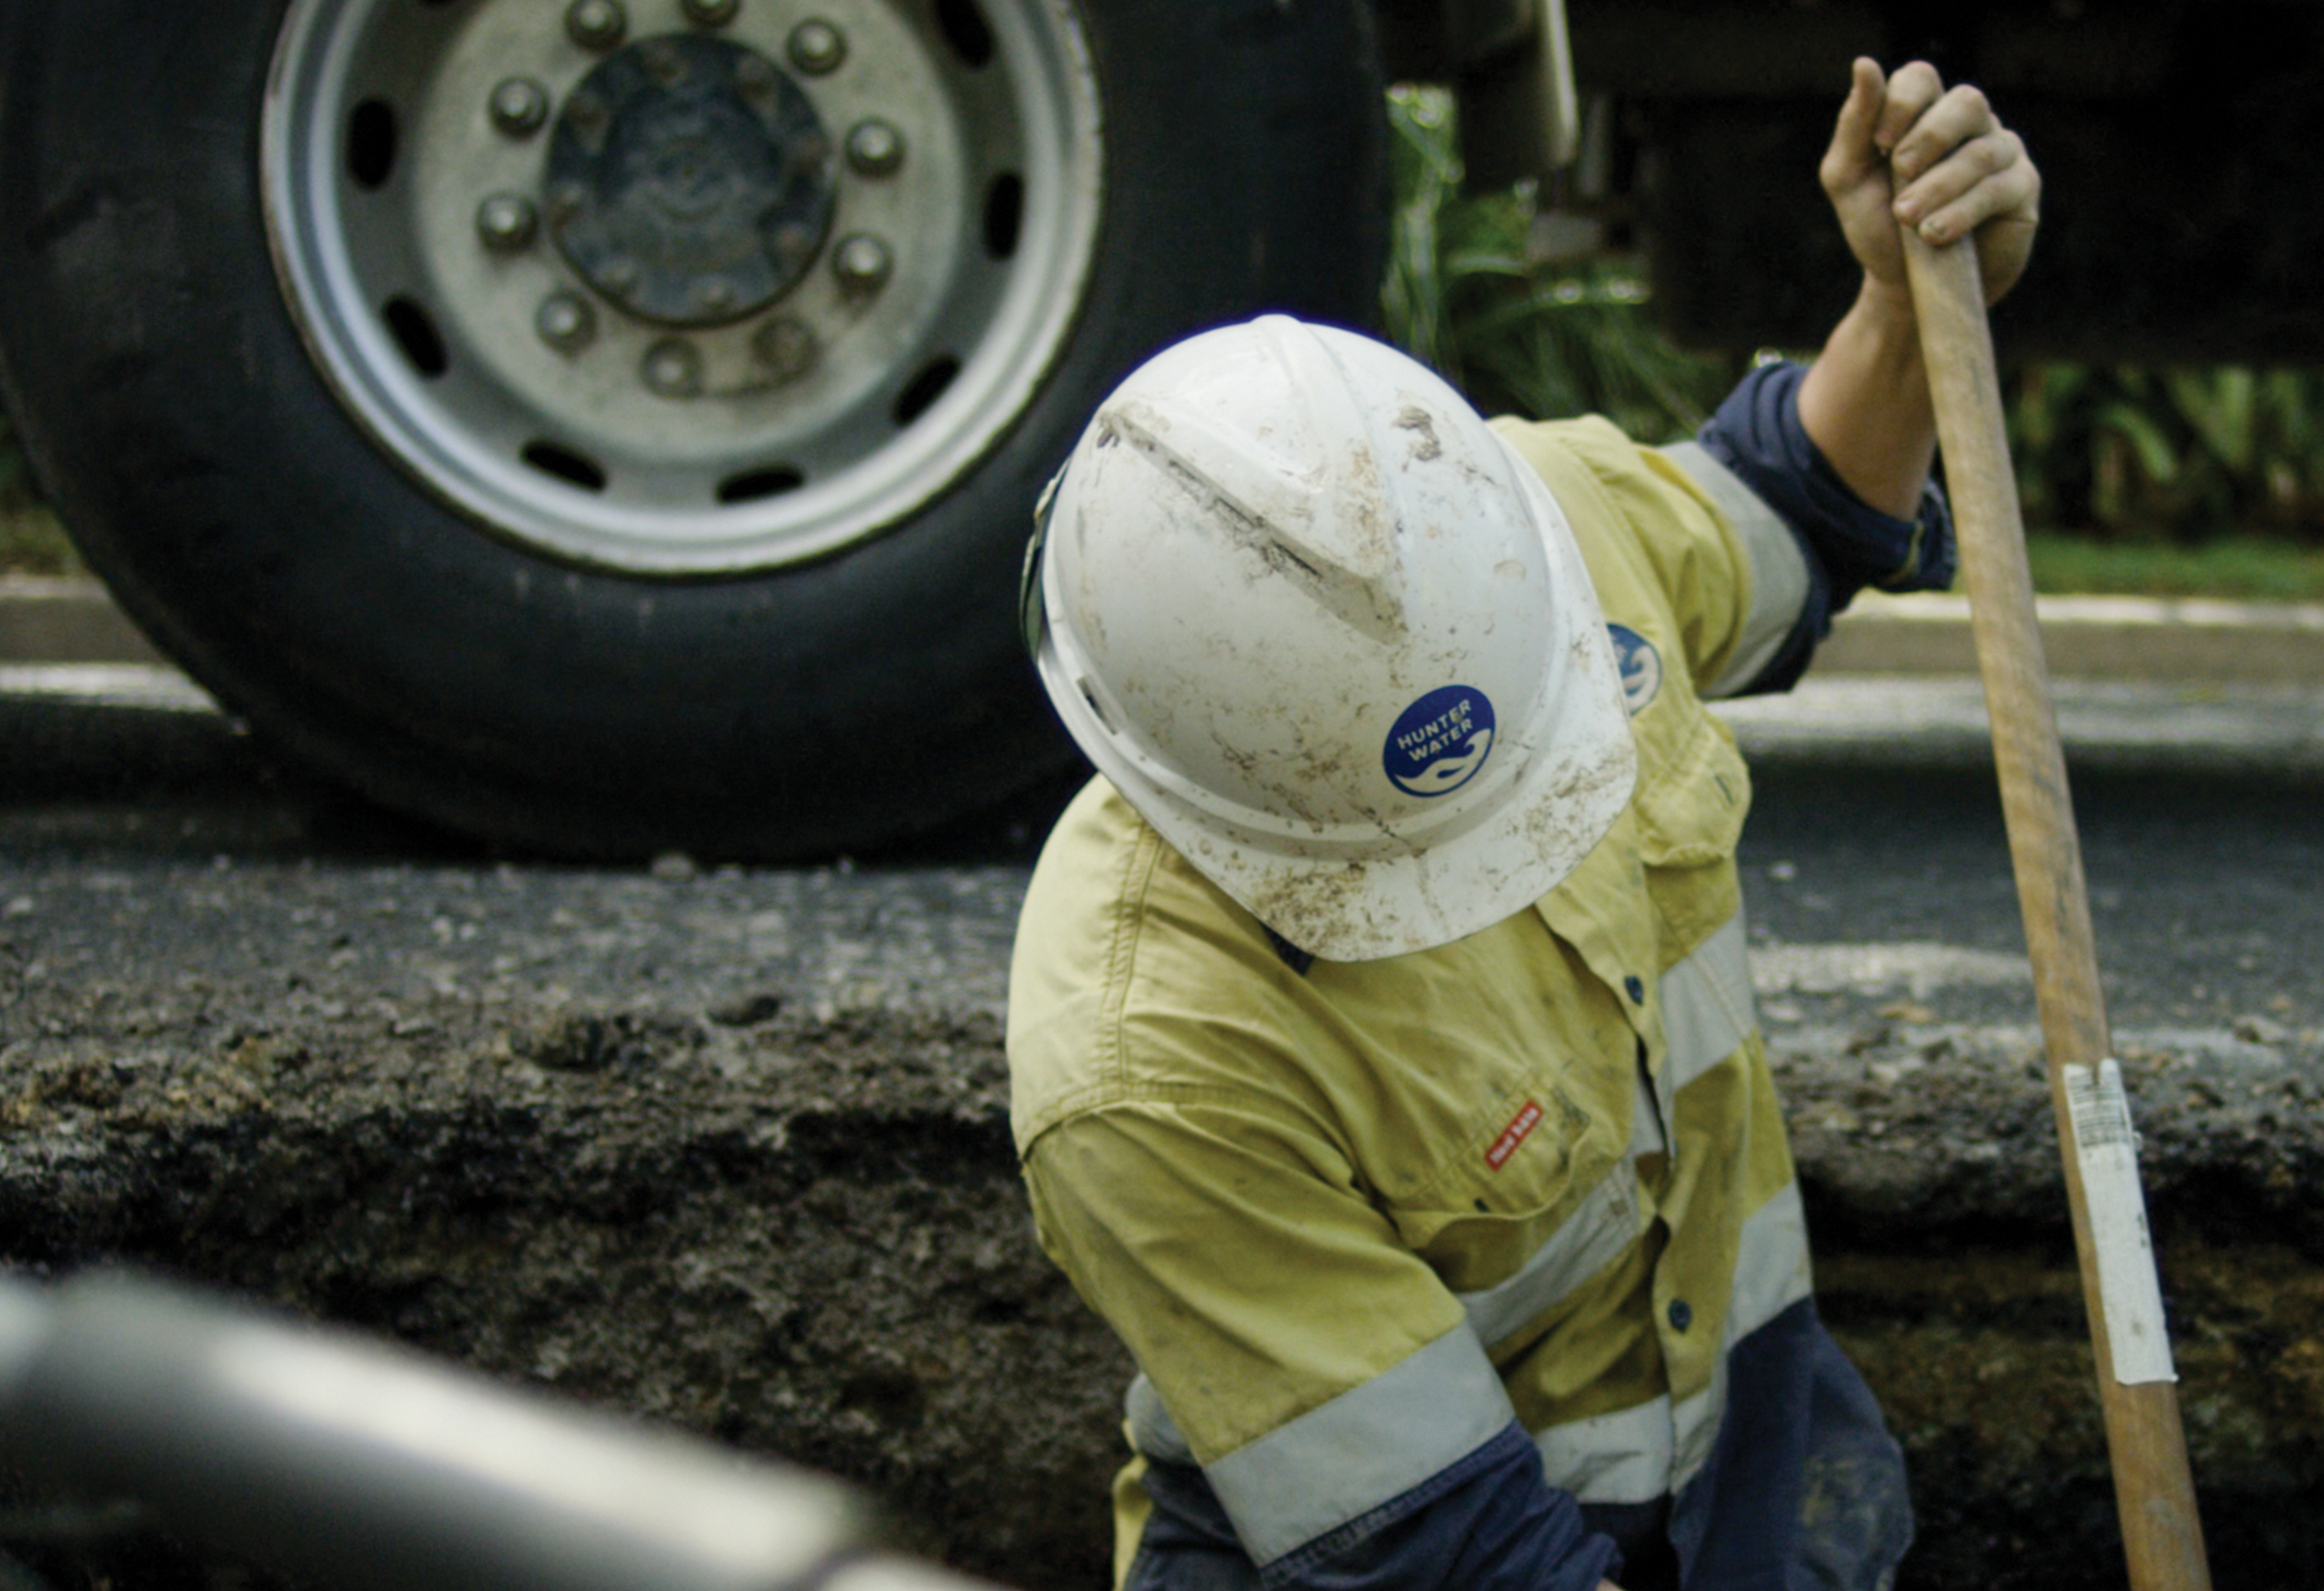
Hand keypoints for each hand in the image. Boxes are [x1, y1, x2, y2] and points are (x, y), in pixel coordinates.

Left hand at [1818, 57, 2041, 306]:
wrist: (1906, 288)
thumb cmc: (1878, 228)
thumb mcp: (1849, 180)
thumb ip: (1855, 126)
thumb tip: (1863, 63)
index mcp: (1924, 114)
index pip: (1922, 78)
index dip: (1903, 102)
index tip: (1880, 143)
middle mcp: (1968, 126)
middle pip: (1966, 102)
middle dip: (1929, 138)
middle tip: (1900, 173)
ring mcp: (2001, 153)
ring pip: (1984, 150)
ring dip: (1940, 185)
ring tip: (1909, 221)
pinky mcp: (2021, 190)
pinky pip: (2000, 187)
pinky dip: (1963, 210)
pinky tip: (1935, 234)